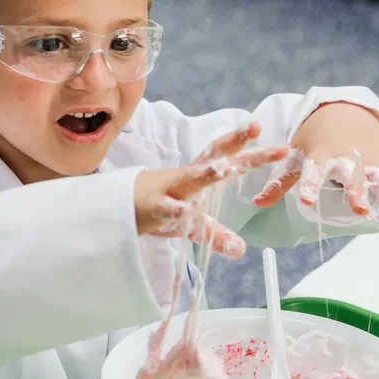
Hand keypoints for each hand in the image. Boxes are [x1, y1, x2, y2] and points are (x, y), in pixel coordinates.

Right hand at [135, 121, 287, 258]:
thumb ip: (216, 233)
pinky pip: (168, 209)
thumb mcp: (189, 223)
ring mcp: (169, 192)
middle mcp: (184, 178)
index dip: (240, 141)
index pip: (220, 154)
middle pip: (213, 158)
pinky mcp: (154, 209)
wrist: (116, 209)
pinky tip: (187, 210)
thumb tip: (241, 250)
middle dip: (235, 145)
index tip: (262, 129)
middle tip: (256, 128)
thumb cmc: (155, 209)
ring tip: (226, 168)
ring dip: (207, 174)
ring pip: (190, 180)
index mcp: (194, 176)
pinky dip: (176, 210)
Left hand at [252, 102, 378, 229]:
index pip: (315, 169)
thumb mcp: (297, 156)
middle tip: (359, 210)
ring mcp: (372, 161)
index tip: (307, 200)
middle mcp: (349, 156)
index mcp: (323, 153)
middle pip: (354, 175)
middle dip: (357, 191)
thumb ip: (280, 182)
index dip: (311, 184)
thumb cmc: (317, 142)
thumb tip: (257, 202)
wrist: (348, 114)